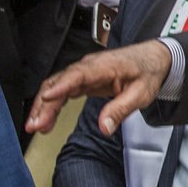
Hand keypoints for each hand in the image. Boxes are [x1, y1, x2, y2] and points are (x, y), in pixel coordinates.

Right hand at [28, 38, 173, 134]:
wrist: (152, 59)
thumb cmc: (147, 72)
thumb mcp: (141, 94)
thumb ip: (121, 110)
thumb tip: (105, 127)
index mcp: (104, 66)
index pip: (78, 74)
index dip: (61, 86)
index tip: (46, 98)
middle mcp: (89, 66)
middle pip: (60, 82)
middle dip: (44, 104)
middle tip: (35, 125)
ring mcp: (84, 72)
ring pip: (56, 86)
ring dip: (44, 106)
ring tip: (35, 126)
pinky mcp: (83, 79)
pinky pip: (62, 90)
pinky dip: (52, 104)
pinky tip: (45, 119)